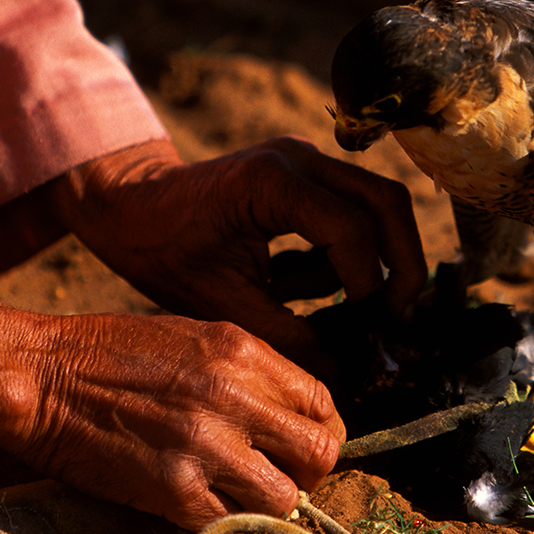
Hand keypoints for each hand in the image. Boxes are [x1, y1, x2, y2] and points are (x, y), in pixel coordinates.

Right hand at [14, 313, 343, 528]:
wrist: (40, 373)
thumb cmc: (111, 352)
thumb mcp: (194, 336)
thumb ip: (248, 371)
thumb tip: (291, 411)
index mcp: (241, 351)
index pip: (322, 402)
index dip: (321, 430)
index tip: (301, 443)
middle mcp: (232, 395)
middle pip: (319, 452)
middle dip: (309, 471)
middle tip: (281, 474)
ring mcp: (204, 444)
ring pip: (285, 498)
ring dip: (268, 501)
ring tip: (239, 491)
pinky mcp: (172, 488)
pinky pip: (228, 519)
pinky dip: (219, 516)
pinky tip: (196, 497)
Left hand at [52, 138, 426, 373]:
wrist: (130, 206)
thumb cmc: (164, 252)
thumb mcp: (223, 306)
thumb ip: (287, 338)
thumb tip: (345, 375)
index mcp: (274, 182)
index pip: (352, 230)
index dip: (369, 285)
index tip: (368, 330)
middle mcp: (300, 157)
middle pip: (388, 202)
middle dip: (403, 263)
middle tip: (398, 317)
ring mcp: (307, 160)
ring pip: (379, 204)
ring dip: (370, 261)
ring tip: (328, 306)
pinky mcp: (307, 174)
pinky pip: (352, 212)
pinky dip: (341, 255)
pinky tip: (290, 282)